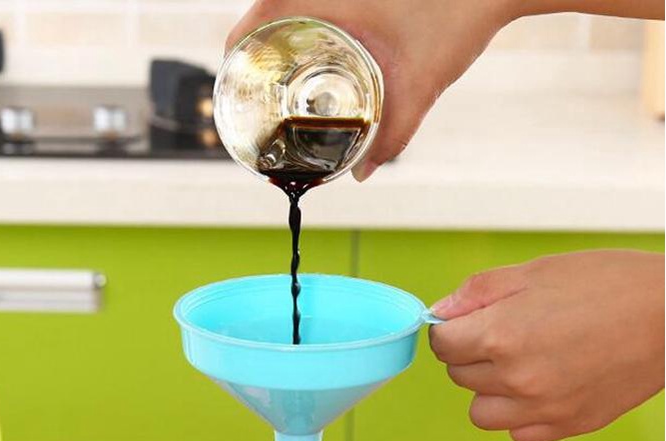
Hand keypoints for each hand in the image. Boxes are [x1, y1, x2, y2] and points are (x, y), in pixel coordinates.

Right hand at [226, 0, 514, 179]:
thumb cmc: (460, 19)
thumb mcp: (421, 84)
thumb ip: (393, 134)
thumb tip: (362, 174)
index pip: (263, 10)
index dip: (238, 40)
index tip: (230, 71)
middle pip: (271, 12)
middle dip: (254, 47)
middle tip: (251, 85)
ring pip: (295, 9)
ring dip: (278, 38)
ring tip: (273, 77)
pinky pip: (320, 8)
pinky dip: (307, 31)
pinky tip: (313, 61)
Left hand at [428, 250, 664, 440]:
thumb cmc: (609, 284)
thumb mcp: (536, 271)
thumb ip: (478, 293)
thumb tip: (439, 312)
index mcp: (501, 336)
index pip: (441, 344)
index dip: (453, 329)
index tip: (471, 322)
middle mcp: (516, 379)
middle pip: (459, 375)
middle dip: (474, 354)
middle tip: (512, 332)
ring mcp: (542, 408)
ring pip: (481, 411)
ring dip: (490, 390)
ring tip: (524, 364)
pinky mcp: (567, 426)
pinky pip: (517, 432)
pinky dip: (521, 413)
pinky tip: (546, 385)